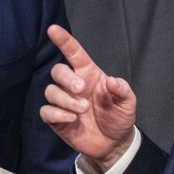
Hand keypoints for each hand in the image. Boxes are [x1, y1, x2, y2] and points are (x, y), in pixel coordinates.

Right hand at [38, 24, 137, 173]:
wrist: (113, 144)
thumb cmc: (119, 117)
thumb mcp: (128, 103)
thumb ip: (122, 90)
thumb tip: (112, 81)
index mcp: (89, 75)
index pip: (74, 53)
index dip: (63, 40)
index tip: (53, 29)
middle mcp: (73, 85)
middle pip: (57, 71)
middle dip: (66, 79)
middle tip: (81, 90)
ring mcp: (63, 102)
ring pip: (51, 91)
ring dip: (66, 100)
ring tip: (82, 111)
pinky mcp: (56, 119)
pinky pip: (46, 111)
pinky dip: (57, 114)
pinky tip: (72, 120)